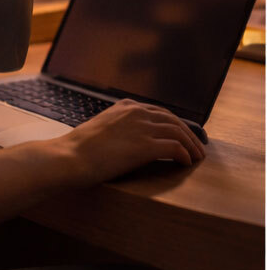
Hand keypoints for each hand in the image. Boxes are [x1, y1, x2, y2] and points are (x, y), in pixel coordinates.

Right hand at [60, 99, 204, 187]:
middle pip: (174, 119)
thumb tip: (127, 138)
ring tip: (197, 157)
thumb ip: (117, 126)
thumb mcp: (100, 127)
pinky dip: (185, 155)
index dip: (176, 123)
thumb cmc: (80, 148)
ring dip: (192, 145)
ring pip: (178, 132)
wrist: (71, 156)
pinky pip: (175, 148)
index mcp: (125, 105)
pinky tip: (186, 163)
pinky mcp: (145, 146)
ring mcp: (142, 127)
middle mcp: (136, 112)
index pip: (160, 111)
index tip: (184, 134)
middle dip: (189, 133)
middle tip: (197, 147)